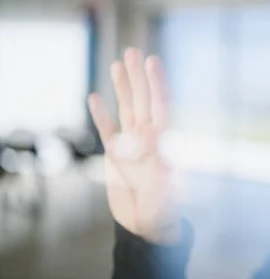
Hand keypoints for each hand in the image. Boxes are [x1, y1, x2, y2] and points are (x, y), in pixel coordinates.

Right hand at [88, 48, 178, 243]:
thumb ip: (162, 172)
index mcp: (164, 144)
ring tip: (118, 63)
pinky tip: (95, 96)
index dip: (157, 83)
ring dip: (122, 87)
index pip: (161, 106)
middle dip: (138, 77)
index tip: (153, 61)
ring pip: (126, 109)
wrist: (147, 227)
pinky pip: (107, 130)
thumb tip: (156, 148)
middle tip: (134, 51)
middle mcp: (149, 140)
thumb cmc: (163, 213)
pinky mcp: (116, 157)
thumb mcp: (165, 195)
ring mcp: (132, 146)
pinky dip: (101, 114)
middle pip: (143, 101)